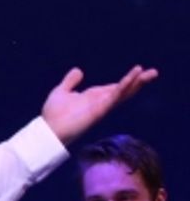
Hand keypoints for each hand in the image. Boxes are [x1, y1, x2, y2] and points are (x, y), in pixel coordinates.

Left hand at [41, 66, 157, 143]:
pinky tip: (134, 76)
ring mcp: (101, 106)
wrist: (48, 129)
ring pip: (123, 92)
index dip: (126, 80)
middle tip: (153, 72)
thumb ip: (70, 82)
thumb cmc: (52, 115)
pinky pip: (115, 96)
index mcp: (93, 97)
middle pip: (123, 90)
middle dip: (138, 81)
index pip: (114, 87)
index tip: (138, 72)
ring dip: (136, 82)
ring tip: (151, 73)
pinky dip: (125, 86)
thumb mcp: (61, 92)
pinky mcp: (99, 110)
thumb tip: (79, 70)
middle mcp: (100, 102)